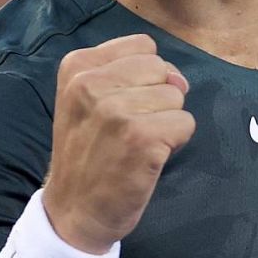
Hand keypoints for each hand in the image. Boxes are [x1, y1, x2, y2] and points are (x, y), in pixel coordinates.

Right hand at [42, 34, 193, 254]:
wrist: (73, 211)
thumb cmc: (87, 153)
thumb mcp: (87, 100)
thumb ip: (130, 75)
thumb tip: (179, 79)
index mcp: (78, 66)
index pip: (143, 47)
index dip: (145, 76)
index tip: (124, 104)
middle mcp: (91, 83)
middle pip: (161, 69)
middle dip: (157, 98)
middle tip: (130, 128)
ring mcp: (116, 111)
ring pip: (176, 97)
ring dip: (165, 122)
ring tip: (136, 144)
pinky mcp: (141, 138)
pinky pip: (185, 124)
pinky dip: (175, 143)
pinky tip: (147, 158)